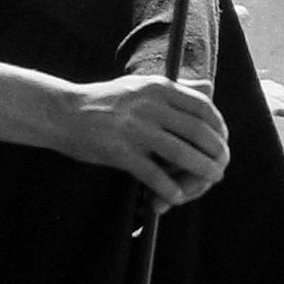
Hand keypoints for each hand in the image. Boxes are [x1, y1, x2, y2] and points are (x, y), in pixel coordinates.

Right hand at [64, 75, 228, 213]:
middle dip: (216, 152)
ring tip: (209, 180)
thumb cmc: (103, 102)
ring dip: (201, 172)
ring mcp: (134, 129)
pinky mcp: (120, 152)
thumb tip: (210, 89)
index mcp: (157, 87)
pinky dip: (169, 189)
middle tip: (220, 165)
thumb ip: (176, 89)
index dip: (219, 126)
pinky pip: (154, 175)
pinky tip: (175, 196)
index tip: (221, 141)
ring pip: (182, 154)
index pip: (202, 106)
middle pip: (198, 131)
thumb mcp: (140, 86)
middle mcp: (149, 106)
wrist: (62, 113)